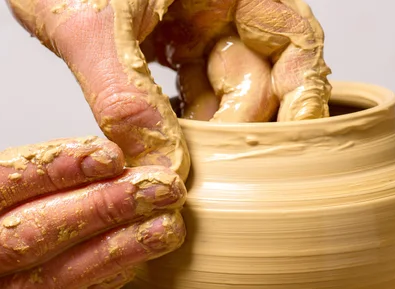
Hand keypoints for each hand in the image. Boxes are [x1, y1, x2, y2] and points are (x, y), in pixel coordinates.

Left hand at [6, 0, 330, 133]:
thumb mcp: (91, 21)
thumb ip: (124, 94)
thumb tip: (160, 166)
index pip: (293, 37)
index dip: (303, 91)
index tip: (293, 140)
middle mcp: (223, 4)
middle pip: (263, 74)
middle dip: (238, 121)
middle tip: (212, 160)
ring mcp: (200, 25)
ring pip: (226, 89)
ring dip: (206, 129)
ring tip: (184, 157)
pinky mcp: (174, 43)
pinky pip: (194, 91)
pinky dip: (182, 121)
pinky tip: (166, 139)